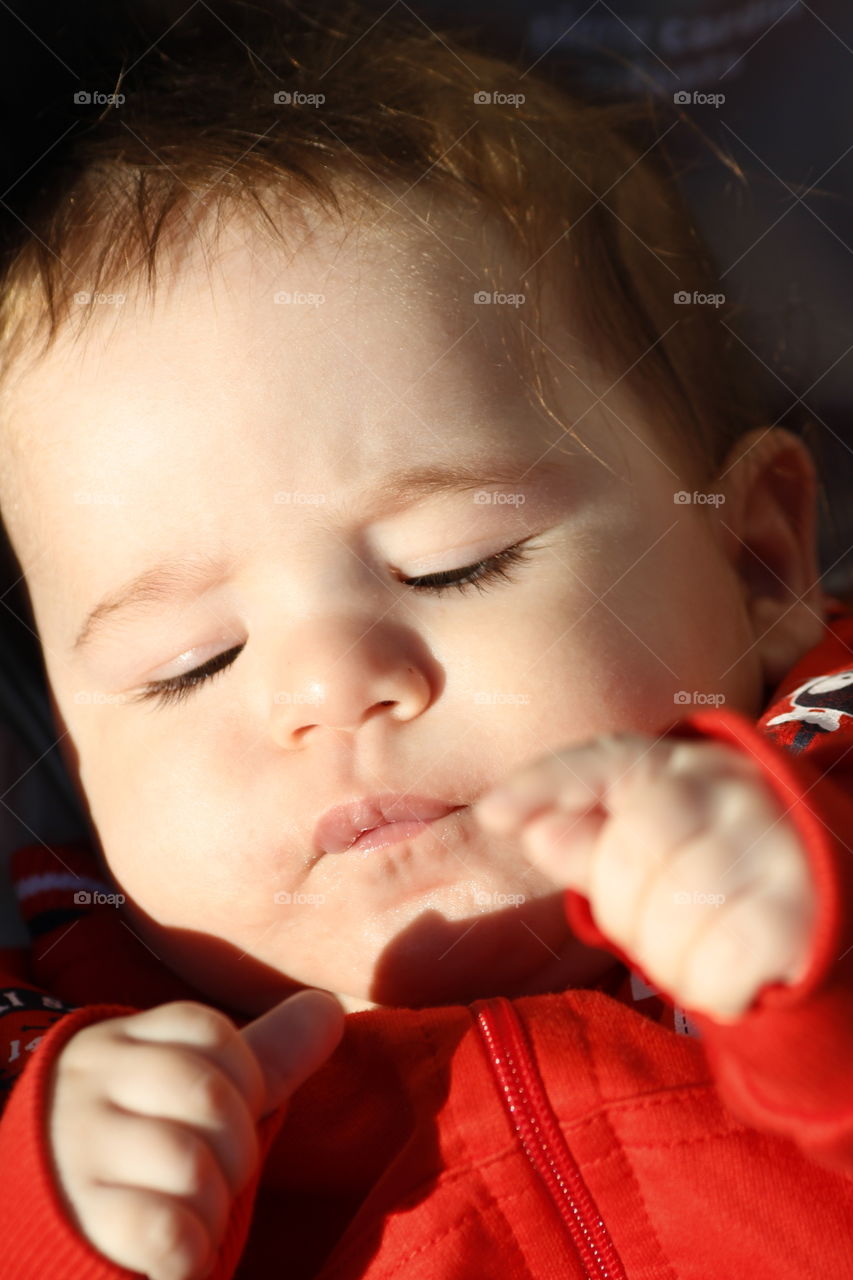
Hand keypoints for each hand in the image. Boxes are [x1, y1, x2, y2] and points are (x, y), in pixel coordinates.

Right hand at [47, 989, 344, 1279]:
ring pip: (191, 1167)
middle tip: (217, 1174)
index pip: (210, 1031)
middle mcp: (89, 1088)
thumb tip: (330, 1007)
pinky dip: (191, 1253)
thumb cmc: (136, 1148)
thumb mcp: (189, 1088)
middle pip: (209, 1096)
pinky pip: (167, 1232)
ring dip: (213, 1207)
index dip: (246, 1079)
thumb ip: (262, 1054)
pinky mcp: (77, 1225)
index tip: (231, 1114)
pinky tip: (179, 1252)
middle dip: (237, 1149)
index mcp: (118, 1044)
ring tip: (191, 1214)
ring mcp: (77, 1155)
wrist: (34, 1222)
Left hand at [472, 732, 817, 1021]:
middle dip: (625, 914)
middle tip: (659, 925)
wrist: (838, 900)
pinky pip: (719, 966)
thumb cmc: (722, 876)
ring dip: (671, 961)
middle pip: (628, 857)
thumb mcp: (656, 847)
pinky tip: (735, 976)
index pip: (604, 761)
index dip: (544, 784)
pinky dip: (714, 989)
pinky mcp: (804, 908)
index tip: (490, 815)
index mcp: (684, 767)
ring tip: (701, 948)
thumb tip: (531, 831)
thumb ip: (591, 840)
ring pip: (670, 921)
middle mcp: (732, 790)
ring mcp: (773, 845)